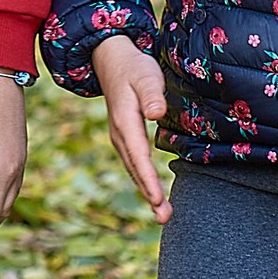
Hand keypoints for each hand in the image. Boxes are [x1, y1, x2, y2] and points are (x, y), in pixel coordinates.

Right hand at [91, 36, 173, 222]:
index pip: (139, 156)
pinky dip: (143, 180)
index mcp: (125, 122)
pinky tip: (154, 193)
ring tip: (163, 213)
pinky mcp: (124, 137)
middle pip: (135, 169)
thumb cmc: (133, 67)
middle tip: (164, 218)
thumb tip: (156, 114)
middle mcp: (119, 134)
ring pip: (134, 169)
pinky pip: (134, 164)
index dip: (148, 179)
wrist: (112, 60)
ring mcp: (120, 137)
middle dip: (149, 195)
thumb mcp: (145, 75)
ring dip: (147, 192)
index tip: (157, 198)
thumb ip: (152, 94)